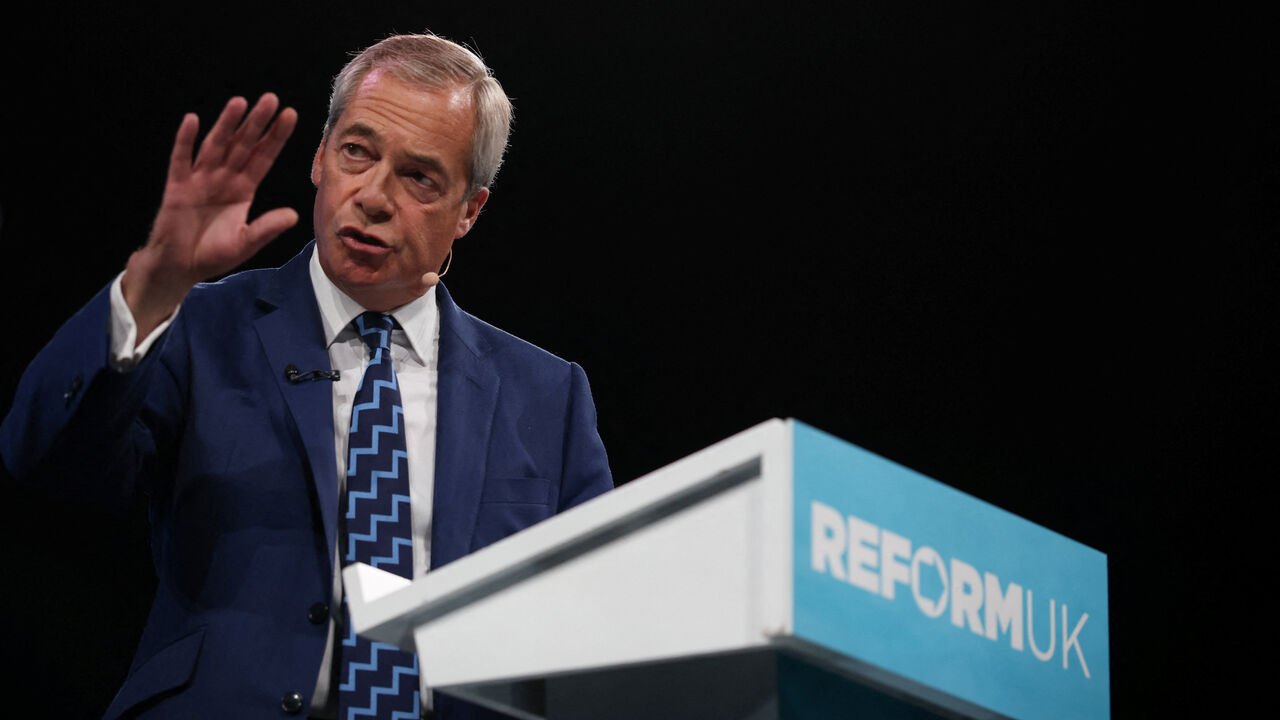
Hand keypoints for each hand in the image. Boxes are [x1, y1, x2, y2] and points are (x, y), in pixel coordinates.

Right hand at [123, 93, 298, 339]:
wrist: (180, 267)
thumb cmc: (212, 254)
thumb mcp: (245, 243)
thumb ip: (266, 228)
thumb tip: (294, 215)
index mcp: (242, 190)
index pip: (263, 157)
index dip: (276, 137)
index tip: (290, 116)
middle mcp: (223, 179)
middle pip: (243, 145)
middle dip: (256, 123)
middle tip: (271, 99)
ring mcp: (199, 180)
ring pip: (215, 146)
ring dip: (227, 125)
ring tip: (240, 103)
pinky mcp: (177, 187)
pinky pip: (181, 160)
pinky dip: (185, 141)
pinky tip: (192, 120)